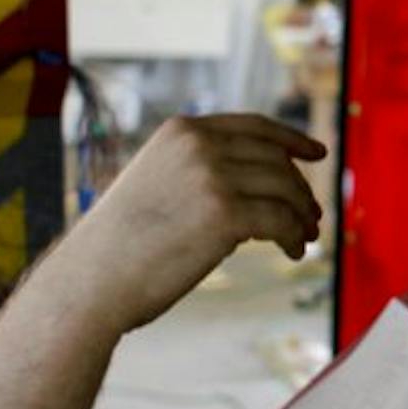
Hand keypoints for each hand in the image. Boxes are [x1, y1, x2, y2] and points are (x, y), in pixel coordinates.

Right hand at [60, 113, 326, 333]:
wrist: (90, 282)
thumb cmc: (120, 246)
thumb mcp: (156, 183)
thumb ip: (198, 172)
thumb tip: (256, 185)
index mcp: (181, 131)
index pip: (253, 126)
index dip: (290, 139)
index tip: (317, 153)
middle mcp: (199, 145)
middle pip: (275, 159)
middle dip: (299, 188)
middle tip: (312, 216)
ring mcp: (212, 176)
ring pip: (285, 189)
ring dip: (302, 215)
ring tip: (305, 237)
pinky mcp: (226, 214)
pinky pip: (281, 220)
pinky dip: (294, 236)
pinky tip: (293, 252)